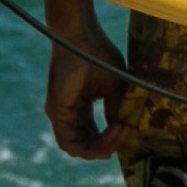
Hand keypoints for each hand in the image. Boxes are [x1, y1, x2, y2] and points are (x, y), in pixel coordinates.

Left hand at [45, 15, 126, 159]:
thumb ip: (116, 108)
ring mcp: (61, 115)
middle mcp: (70, 114)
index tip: (129, 127)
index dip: (112, 139)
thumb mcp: (115, 87)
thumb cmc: (99, 55)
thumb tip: (121, 127)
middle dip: (109, 145)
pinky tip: (111, 130)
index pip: (93, 136)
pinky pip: (69, 143)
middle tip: (126, 131)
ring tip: (120, 131)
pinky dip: (91, 145)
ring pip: (78, 149)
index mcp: (82, 108)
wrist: (82, 37)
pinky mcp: (57, 112)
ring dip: (101, 147)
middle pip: (87, 145)